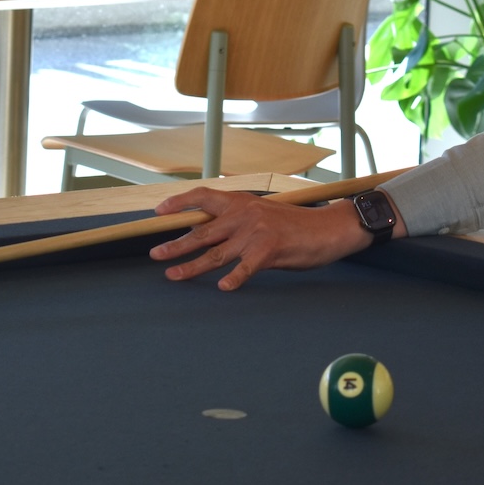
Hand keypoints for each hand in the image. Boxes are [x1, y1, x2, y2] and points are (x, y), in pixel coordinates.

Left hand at [148, 188, 378, 290]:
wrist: (328, 227)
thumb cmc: (294, 225)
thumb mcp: (261, 214)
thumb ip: (236, 223)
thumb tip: (208, 235)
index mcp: (241, 202)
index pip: (203, 197)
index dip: (179, 203)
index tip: (159, 212)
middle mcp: (244, 215)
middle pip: (202, 231)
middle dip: (176, 244)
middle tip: (155, 254)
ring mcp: (255, 232)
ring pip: (216, 252)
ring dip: (192, 266)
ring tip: (173, 275)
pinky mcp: (270, 250)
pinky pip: (246, 267)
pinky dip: (234, 278)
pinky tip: (223, 287)